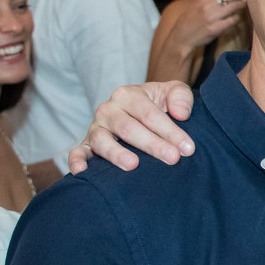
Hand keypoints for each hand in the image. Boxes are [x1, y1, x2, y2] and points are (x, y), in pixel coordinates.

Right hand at [66, 81, 196, 173]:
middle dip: (152, 144)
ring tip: (133, 165)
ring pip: (102, 140)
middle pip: (128, 128)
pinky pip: (77, 152)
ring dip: (116, 153)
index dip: (170, 131)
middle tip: (173, 158)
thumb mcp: (174, 92)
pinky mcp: (87, 145)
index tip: (188, 148)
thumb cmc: (160, 104)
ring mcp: (96, 128)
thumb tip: (181, 114)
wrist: (142, 112)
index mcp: (128, 95)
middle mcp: (108, 110)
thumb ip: (181, 97)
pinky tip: (81, 172)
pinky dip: (76, 161)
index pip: (149, 114)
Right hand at [176, 0, 245, 50]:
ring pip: (234, 6)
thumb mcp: (197, 2)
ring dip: (241, 5)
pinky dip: (237, 17)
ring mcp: (210, 17)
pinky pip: (232, 20)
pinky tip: (236, 17)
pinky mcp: (215, 29)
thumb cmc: (192, 18)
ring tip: (242, 5)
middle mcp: (206, 5)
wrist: (181, 36)